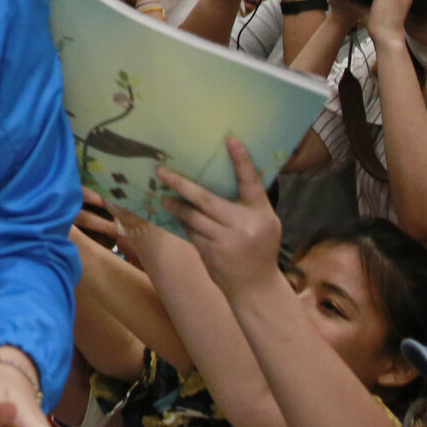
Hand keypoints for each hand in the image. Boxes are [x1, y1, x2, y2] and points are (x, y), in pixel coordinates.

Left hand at [161, 137, 284, 297]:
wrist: (256, 287)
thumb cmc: (261, 247)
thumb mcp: (265, 222)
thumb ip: (250, 202)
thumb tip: (233, 173)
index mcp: (261, 214)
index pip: (251, 182)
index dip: (242, 160)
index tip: (230, 139)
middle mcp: (243, 225)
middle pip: (206, 199)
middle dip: (181, 184)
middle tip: (161, 171)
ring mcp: (225, 241)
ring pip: (192, 217)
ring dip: (176, 206)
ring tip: (164, 197)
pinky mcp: (209, 253)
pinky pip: (190, 232)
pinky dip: (183, 223)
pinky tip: (176, 216)